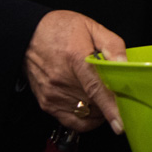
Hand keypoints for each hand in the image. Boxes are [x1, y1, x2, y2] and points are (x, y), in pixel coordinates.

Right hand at [25, 10, 125, 133]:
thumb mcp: (91, 27)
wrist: (27, 35)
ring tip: (102, 95)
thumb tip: (124, 64)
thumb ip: (112, 46)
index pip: (95, 88)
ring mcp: (53, 94)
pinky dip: (86, 118)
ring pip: (85, 114)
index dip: (109, 108)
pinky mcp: (47, 103)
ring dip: (99, 110)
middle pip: (94, 103)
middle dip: (111, 103)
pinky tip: (91, 107)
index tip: (120, 124)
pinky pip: (72, 121)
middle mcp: (62, 80)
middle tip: (116, 92)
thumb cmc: (60, 30)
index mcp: (76, 59)